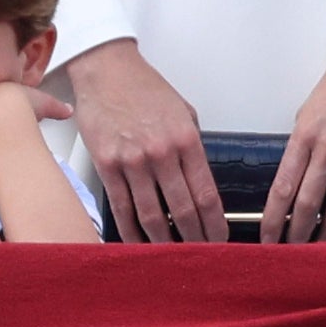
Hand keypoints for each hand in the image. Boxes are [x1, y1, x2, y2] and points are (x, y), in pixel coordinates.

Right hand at [64, 39, 221, 241]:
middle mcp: (162, 152)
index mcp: (187, 140)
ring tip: (171, 256)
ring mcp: (132, 160)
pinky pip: (121, 207)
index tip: (219, 240)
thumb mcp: (183, 112)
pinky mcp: (106, 164)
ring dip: (163, 242)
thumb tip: (197, 181)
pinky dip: (131, 231)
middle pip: (183, 210)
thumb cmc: (145, 88)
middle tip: (200, 256)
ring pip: (152, 215)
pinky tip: (138, 243)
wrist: (107, 70)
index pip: (206, 194)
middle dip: (194, 239)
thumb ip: (192, 148)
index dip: (214, 224)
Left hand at [260, 38, 325, 245]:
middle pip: (308, 204)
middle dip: (295, 235)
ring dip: (324, 235)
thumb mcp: (306, 114)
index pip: (283, 188)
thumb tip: (291, 185)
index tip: (266, 239)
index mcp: (306, 136)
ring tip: (314, 252)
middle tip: (288, 255)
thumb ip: (299, 149)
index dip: (273, 220)